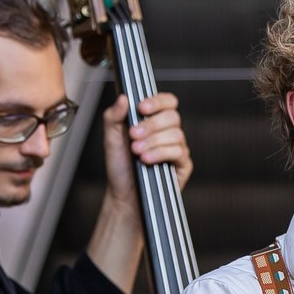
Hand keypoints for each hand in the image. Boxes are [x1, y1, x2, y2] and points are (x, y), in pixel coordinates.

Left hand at [100, 91, 191, 212]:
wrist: (124, 195)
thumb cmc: (120, 168)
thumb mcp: (111, 139)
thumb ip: (113, 116)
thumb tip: (123, 98)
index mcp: (153, 122)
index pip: (166, 102)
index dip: (157, 101)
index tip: (141, 107)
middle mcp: (167, 133)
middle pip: (172, 116)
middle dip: (151, 124)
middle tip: (134, 135)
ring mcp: (177, 148)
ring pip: (176, 133)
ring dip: (153, 141)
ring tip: (137, 151)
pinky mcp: (182, 164)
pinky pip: (178, 152)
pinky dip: (160, 153)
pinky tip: (147, 159)